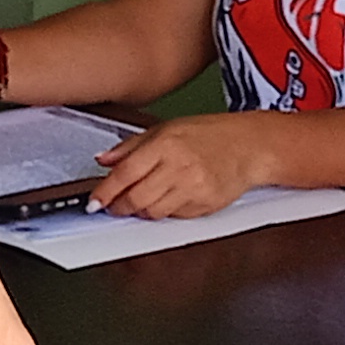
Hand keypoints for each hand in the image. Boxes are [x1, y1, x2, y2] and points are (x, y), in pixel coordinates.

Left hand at [87, 114, 272, 218]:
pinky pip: (174, 217)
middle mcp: (179, 166)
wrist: (249, 146)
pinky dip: (165, 211)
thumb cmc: (210, 135)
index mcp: (166, 144)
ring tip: (142, 200)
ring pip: (153, 213)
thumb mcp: (167, 128)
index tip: (94, 202)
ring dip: (141, 211)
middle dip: (119, 207)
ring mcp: (193, 188)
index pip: (125, 173)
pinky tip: (170, 197)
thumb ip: (131, 146)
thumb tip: (104, 160)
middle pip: (136, 199)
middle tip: (113, 206)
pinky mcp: (205, 205)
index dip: (105, 192)